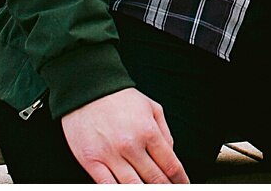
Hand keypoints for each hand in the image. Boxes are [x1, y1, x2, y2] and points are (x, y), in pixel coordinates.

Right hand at [60, 88, 189, 183]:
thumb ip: (165, 133)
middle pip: (155, 179)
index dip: (180, 180)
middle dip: (166, 189)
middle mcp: (131, 145)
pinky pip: (108, 186)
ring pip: (133, 187)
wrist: (87, 88)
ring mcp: (110, 155)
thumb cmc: (119, 98)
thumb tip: (172, 155)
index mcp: (148, 131)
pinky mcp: (92, 161)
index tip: (183, 186)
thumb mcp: (151, 107)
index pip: (170, 165)